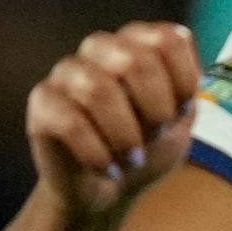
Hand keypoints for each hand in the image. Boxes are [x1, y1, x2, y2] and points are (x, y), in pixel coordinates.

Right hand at [25, 23, 204, 224]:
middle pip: (135, 61)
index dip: (184, 82)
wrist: (106, 190)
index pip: (168, 39)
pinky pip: (69, 121)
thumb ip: (187, 92)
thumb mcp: (179, 122)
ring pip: (98, 91)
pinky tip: (107, 169)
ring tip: (132, 160)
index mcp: (137, 44)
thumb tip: (189, 68)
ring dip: (125, 135)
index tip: (182, 113)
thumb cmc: (145, 149)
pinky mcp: (42, 102)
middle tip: (155, 137)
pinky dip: (96, 153)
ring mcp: (67, 72)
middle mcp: (100, 48)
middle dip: (155, 110)